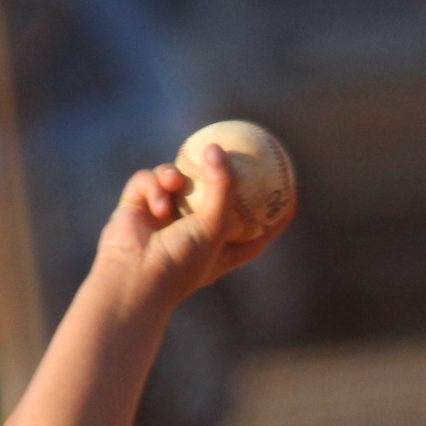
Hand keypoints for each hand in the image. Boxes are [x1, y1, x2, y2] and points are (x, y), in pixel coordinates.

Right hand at [93, 147, 275, 305]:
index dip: (274, 216)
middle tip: (236, 152)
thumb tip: (218, 148)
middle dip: (222, 176)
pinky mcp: (137, 207)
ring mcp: (164, 219)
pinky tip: (157, 204)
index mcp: (220, 251)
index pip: (256, 233)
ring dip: (175, 177)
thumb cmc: (181, 260)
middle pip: (215, 198)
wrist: (133, 277)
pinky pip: (149, 181)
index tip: (291, 195)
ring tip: (175, 182)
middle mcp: (193, 234)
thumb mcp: (214, 225)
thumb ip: (223, 186)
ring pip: (177, 180)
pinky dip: (154, 188)